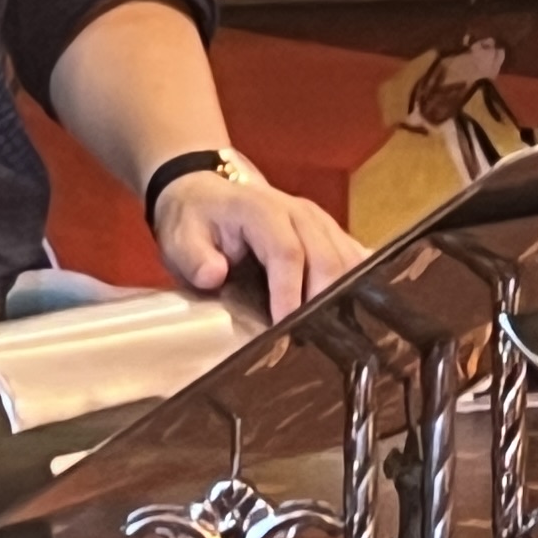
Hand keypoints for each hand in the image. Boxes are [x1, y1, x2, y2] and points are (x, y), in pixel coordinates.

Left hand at [153, 168, 364, 322]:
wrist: (205, 192)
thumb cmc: (195, 221)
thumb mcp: (179, 238)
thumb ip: (194, 257)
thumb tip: (214, 275)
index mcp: (261, 210)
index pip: (286, 252)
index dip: (290, 293)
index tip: (285, 329)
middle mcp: (297, 211)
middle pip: (326, 258)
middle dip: (323, 303)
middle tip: (311, 344)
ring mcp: (318, 220)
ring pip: (347, 258)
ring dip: (343, 298)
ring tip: (330, 338)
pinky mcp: (328, 231)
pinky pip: (353, 256)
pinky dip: (358, 285)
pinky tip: (353, 313)